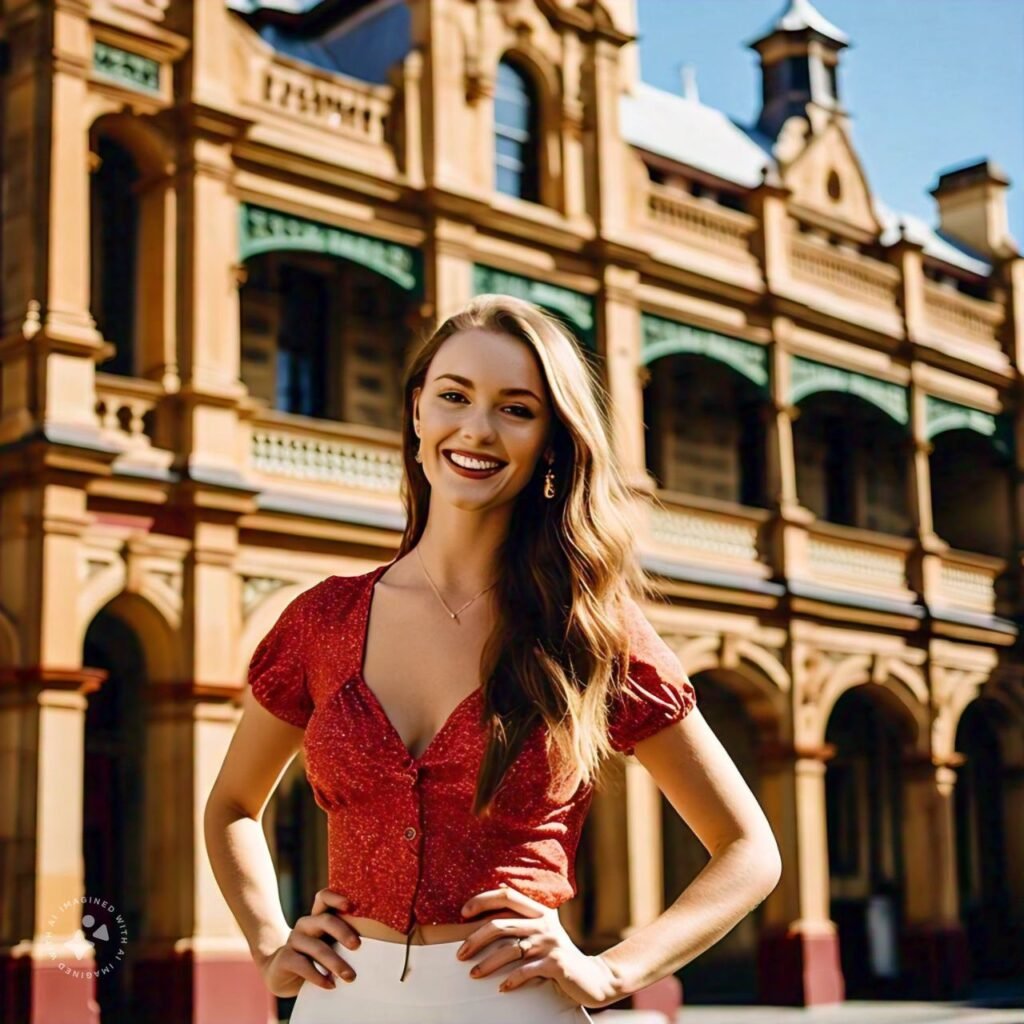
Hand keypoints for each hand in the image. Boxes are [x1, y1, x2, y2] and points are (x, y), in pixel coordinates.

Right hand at [257, 889, 361, 996]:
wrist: (281, 973)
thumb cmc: (314, 957)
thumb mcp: (328, 944)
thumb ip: (343, 940)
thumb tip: (375, 950)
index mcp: (317, 916)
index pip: (323, 897)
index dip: (336, 898)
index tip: (350, 906)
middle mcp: (305, 924)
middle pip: (325, 920)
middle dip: (343, 932)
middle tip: (357, 946)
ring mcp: (294, 940)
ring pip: (316, 947)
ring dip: (335, 962)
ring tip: (350, 977)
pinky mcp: (285, 958)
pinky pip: (303, 965)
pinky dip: (319, 976)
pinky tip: (330, 985)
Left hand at [455, 884, 624, 1008]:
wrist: (593, 977)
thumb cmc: (559, 955)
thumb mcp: (544, 932)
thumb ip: (523, 924)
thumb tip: (486, 923)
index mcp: (539, 911)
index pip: (507, 895)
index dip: (483, 900)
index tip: (463, 912)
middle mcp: (544, 923)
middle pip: (501, 924)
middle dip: (476, 938)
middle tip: (460, 954)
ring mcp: (550, 943)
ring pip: (510, 950)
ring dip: (487, 963)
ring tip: (473, 973)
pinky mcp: (556, 964)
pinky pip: (526, 971)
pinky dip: (512, 979)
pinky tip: (502, 987)